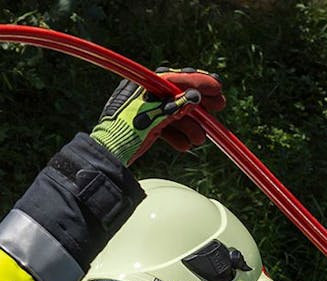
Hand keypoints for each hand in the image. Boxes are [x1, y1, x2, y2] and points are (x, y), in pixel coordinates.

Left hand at [90, 67, 225, 163]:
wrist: (107, 155)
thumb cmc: (124, 133)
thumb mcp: (152, 118)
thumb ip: (173, 107)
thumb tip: (194, 97)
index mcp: (143, 85)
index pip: (176, 79)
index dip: (198, 82)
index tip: (217, 88)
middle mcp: (145, 95)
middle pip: (179, 94)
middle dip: (199, 104)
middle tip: (218, 108)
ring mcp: (145, 110)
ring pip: (175, 112)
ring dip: (191, 125)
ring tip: (201, 138)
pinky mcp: (145, 126)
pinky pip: (167, 126)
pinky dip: (177, 134)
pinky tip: (186, 145)